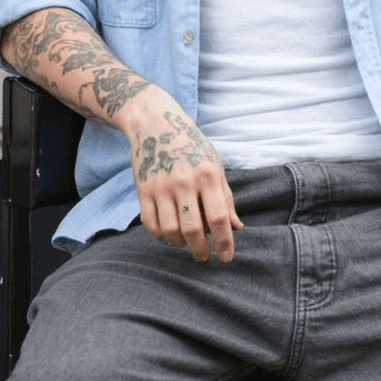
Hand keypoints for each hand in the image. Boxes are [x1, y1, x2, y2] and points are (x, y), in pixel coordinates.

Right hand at [120, 86, 241, 261]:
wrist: (155, 123)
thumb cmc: (191, 145)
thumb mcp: (215, 165)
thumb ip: (226, 197)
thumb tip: (237, 227)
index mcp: (208, 174)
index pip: (219, 217)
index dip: (225, 242)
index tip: (227, 257)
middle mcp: (184, 181)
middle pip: (194, 229)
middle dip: (201, 250)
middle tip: (205, 258)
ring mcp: (161, 186)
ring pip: (171, 230)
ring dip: (180, 244)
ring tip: (187, 243)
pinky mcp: (143, 190)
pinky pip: (151, 224)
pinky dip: (160, 236)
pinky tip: (169, 234)